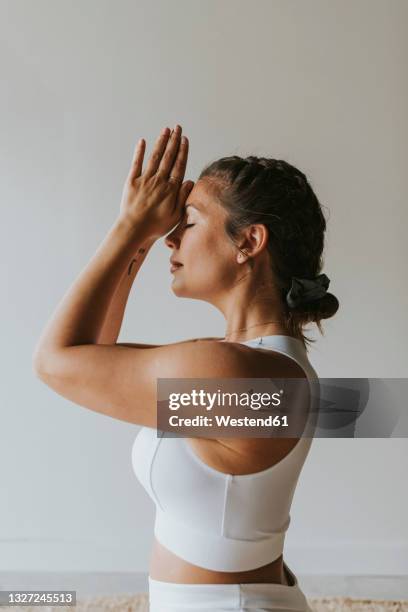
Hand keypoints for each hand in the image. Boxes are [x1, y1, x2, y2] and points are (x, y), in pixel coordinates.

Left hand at [119, 125, 194, 240]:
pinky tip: (143, 141)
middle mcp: (159, 181)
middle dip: (173, 141)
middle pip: (168, 157)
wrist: (134, 229)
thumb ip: (183, 197)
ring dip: (161, 142)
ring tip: (165, 130)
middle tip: (177, 127)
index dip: (182, 151)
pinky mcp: (131, 182)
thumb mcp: (176, 215)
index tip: (184, 139)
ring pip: (155, 157)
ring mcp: (145, 180)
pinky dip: (140, 152)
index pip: (179, 165)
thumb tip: (190, 181)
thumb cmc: (156, 226)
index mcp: (171, 189)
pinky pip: (136, 164)